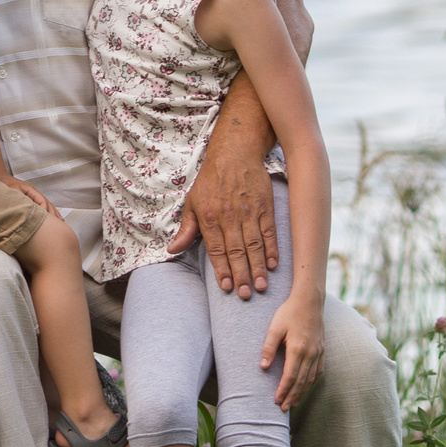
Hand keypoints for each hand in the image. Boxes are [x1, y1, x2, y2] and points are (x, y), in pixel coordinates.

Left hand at [0, 175, 61, 220]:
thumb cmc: (4, 185)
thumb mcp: (12, 192)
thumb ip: (21, 199)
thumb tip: (30, 209)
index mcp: (31, 190)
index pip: (42, 202)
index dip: (45, 211)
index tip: (46, 221)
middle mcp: (34, 193)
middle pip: (47, 203)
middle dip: (54, 214)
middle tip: (60, 224)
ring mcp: (33, 195)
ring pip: (47, 205)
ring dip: (54, 213)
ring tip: (61, 222)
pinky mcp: (31, 199)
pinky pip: (43, 206)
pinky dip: (49, 212)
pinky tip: (54, 217)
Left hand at [170, 136, 279, 297]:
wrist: (234, 152)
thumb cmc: (210, 180)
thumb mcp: (192, 202)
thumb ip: (186, 229)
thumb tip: (172, 250)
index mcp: (210, 217)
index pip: (217, 250)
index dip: (222, 270)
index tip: (226, 287)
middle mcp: (229, 216)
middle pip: (236, 251)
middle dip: (241, 275)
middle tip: (245, 294)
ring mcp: (249, 212)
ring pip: (254, 245)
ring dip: (258, 267)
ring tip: (260, 286)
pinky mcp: (265, 206)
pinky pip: (269, 232)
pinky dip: (272, 249)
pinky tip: (273, 265)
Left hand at [261, 293, 326, 411]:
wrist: (310, 300)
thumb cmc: (289, 312)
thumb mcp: (274, 327)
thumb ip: (269, 347)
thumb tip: (263, 367)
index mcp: (297, 349)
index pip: (290, 376)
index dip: (283, 390)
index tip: (276, 400)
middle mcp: (310, 353)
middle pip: (301, 382)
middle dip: (292, 396)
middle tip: (283, 409)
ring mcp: (318, 352)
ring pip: (310, 379)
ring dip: (302, 392)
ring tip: (293, 402)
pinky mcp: (322, 350)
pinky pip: (318, 371)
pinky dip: (311, 382)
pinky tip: (306, 387)